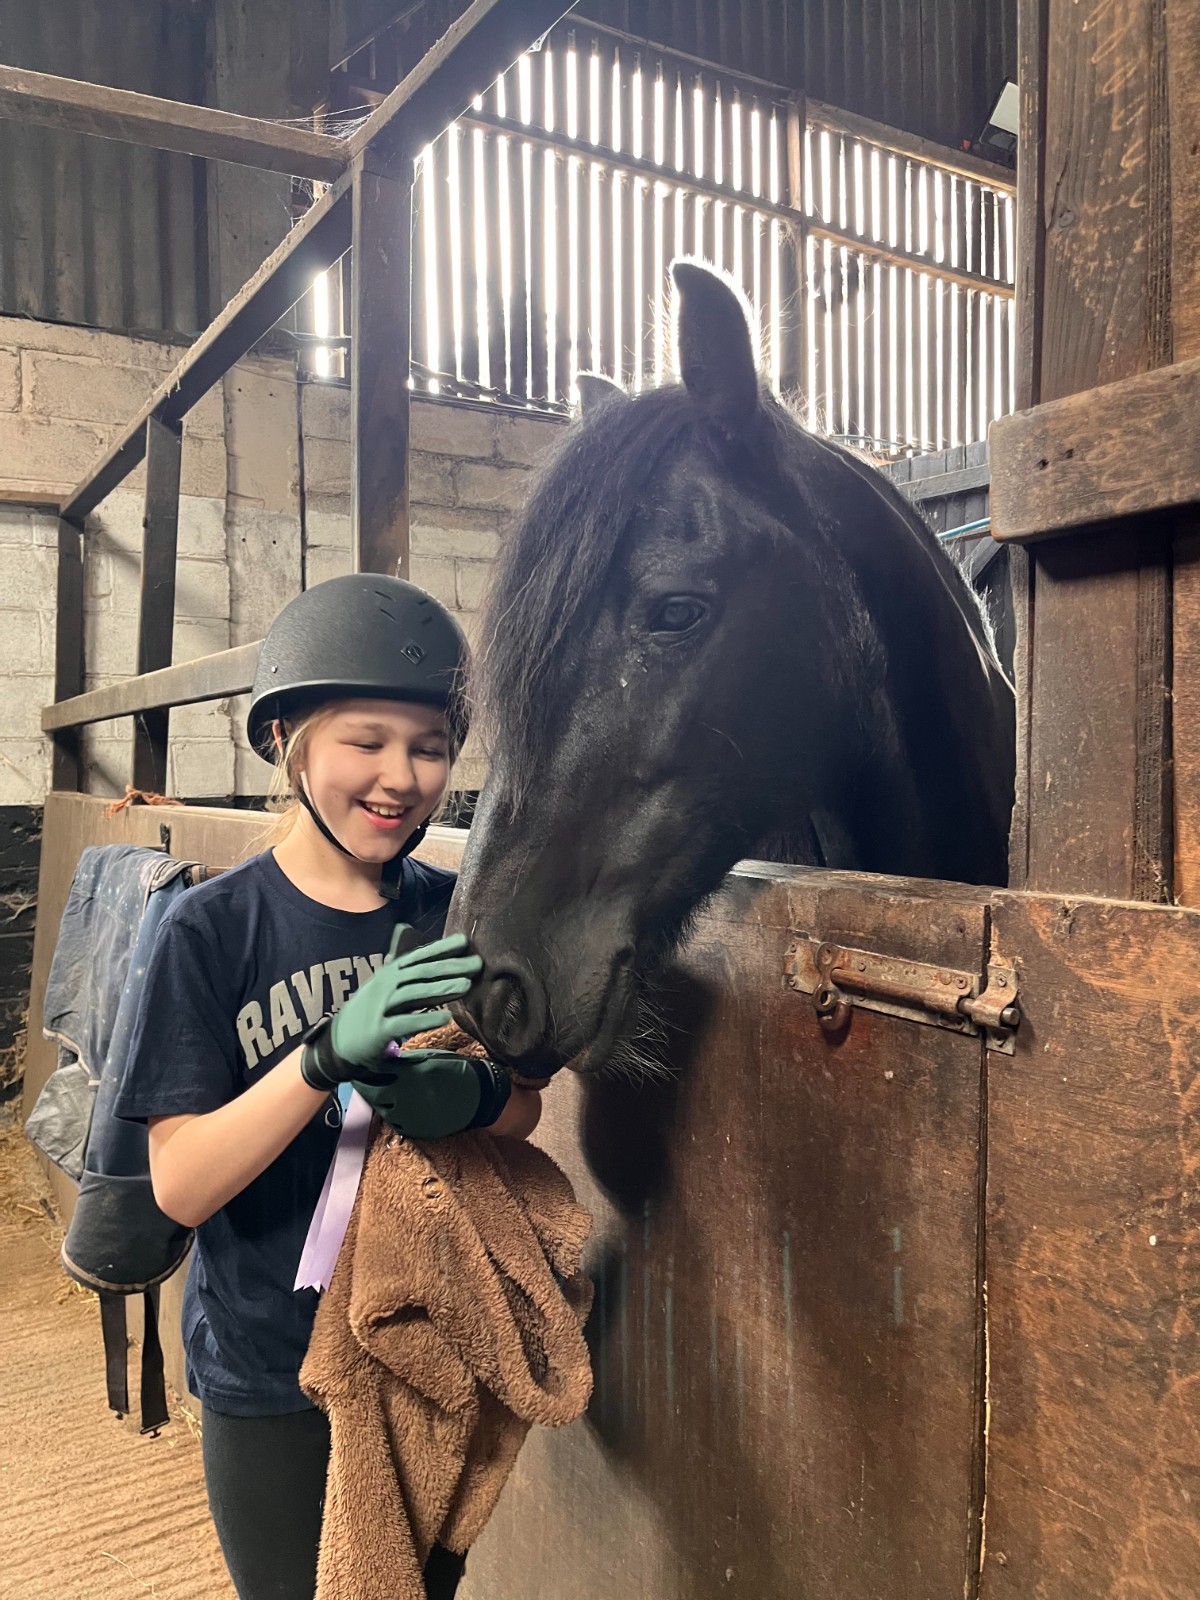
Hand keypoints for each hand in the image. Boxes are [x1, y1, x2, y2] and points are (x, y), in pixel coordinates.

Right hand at [300, 926, 480, 1091]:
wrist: (338, 1042)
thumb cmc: (368, 1011)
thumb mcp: (383, 986)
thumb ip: (404, 970)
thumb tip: (413, 942)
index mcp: (389, 974)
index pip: (418, 957)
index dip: (441, 948)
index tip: (465, 942)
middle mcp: (385, 986)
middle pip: (421, 973)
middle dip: (450, 966)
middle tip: (477, 963)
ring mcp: (380, 1007)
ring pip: (414, 994)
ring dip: (441, 989)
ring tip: (466, 985)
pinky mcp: (378, 1031)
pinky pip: (404, 1023)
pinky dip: (425, 1019)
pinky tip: (446, 1018)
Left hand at [352, 1050, 510, 1139]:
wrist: (480, 1096)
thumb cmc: (455, 1071)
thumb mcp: (430, 1058)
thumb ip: (405, 1061)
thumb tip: (384, 1059)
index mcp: (409, 1076)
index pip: (376, 1072)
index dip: (366, 1070)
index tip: (360, 1067)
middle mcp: (406, 1098)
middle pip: (374, 1094)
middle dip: (368, 1088)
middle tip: (364, 1082)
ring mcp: (411, 1117)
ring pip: (384, 1111)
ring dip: (380, 1102)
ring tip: (381, 1094)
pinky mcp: (418, 1131)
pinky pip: (398, 1125)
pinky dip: (394, 1115)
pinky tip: (397, 1107)